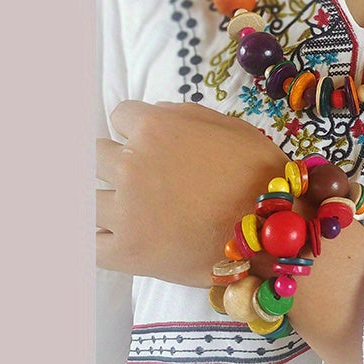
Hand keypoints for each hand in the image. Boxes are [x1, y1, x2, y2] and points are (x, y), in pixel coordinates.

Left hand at [96, 100, 287, 286]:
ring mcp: (124, 210)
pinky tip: (119, 236)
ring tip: (135, 212)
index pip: (120, 116)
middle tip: (143, 179)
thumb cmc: (261, 175)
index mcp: (154, 128)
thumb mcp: (231, 126)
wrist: (276, 232)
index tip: (149, 143)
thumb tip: (151, 113)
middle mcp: (131, 164)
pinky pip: (89, 242)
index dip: (136, 129)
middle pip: (97, 155)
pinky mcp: (125, 251)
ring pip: (88, 198)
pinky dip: (101, 238)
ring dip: (109, 200)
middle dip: (117, 163)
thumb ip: (184, 115)